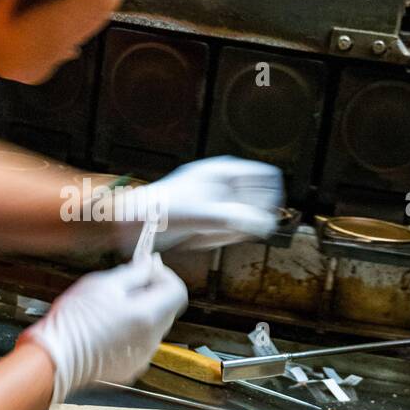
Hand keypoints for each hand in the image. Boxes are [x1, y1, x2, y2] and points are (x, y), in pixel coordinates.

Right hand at [19, 256, 187, 405]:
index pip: (177, 291)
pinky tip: (105, 330)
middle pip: (166, 309)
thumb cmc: (74, 320)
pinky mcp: (130, 369)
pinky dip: (129, 334)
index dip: (163, 276)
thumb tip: (150, 264)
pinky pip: (139, 345)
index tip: (146, 269)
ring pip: (153, 327)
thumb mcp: (103, 284)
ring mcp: (142, 357)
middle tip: (124, 285)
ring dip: (139, 314)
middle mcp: (151, 340)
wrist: (54, 359)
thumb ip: (134, 272)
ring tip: (108, 310)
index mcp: (148, 316)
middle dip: (150, 293)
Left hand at [114, 156, 283, 253]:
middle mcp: (225, 183)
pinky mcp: (211, 216)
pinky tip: (201, 239)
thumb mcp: (202, 213)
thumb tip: (266, 225)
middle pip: (259, 201)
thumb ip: (235, 218)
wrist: (136, 220)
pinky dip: (220, 239)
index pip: (268, 177)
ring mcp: (219, 199)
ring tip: (206, 234)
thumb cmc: (162, 208)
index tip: (266, 217)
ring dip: (231, 233)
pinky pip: (229, 231)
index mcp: (225, 170)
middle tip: (228, 230)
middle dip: (248, 220)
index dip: (272, 198)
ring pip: (244, 220)